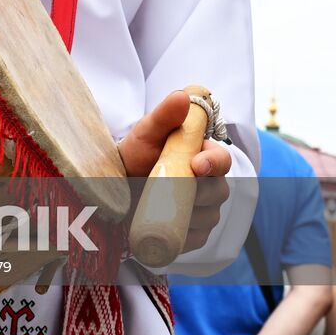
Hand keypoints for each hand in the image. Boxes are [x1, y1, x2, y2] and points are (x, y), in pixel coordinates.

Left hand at [118, 89, 231, 253]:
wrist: (113, 192)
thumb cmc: (132, 158)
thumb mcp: (143, 136)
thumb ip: (163, 116)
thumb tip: (182, 95)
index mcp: (201, 156)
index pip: (221, 159)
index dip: (213, 162)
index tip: (196, 164)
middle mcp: (209, 185)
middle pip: (219, 191)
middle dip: (196, 190)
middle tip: (166, 187)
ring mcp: (204, 212)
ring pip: (208, 217)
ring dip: (184, 212)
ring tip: (153, 205)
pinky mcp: (194, 235)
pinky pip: (196, 239)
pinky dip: (179, 234)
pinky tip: (160, 227)